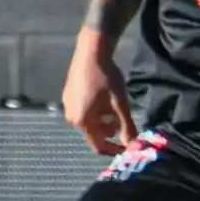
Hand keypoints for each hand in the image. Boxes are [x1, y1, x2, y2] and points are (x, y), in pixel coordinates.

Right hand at [63, 33, 137, 154]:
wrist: (91, 51)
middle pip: (94, 133)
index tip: (128, 146)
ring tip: (114, 104)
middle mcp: (71, 117)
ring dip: (103, 119)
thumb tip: (132, 145)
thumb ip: (126, 126)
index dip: (114, 149)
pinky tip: (102, 96)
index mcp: (82, 121)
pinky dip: (95, 111)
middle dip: (110, 130)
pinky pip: (83, 111)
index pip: (98, 146)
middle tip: (123, 117)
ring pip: (89, 122)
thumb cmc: (106, 78)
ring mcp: (67, 106)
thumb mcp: (119, 103)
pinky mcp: (67, 96)